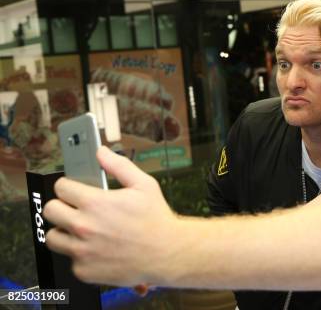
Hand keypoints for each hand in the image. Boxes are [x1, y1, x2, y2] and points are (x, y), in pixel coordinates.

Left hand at [43, 146, 177, 285]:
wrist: (167, 253)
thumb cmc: (157, 219)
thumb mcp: (144, 185)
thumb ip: (119, 165)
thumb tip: (101, 152)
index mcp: (95, 203)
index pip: (61, 188)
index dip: (69, 186)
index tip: (74, 190)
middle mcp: (83, 227)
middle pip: (51, 211)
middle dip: (62, 206)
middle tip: (76, 209)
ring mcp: (81, 251)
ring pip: (53, 237)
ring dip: (65, 231)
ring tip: (82, 230)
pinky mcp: (83, 270)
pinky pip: (70, 259)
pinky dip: (80, 254)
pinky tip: (97, 249)